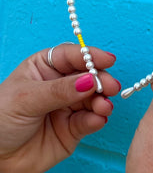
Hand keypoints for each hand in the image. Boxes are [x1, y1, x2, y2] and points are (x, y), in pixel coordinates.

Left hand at [0, 44, 119, 172]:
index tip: (108, 59)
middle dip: (101, 80)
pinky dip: (97, 119)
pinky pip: (90, 120)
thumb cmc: (0, 120)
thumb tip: (89, 80)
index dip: (90, 56)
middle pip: (87, 76)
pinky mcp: (73, 128)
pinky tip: (98, 119)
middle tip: (110, 86)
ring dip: (101, 101)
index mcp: (44, 68)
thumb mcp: (26, 98)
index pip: (71, 56)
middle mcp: (59, 84)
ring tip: (104, 107)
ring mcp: (67, 106)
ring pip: (93, 98)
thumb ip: (59, 90)